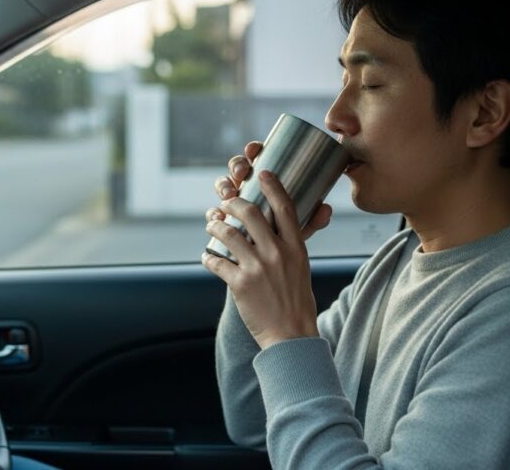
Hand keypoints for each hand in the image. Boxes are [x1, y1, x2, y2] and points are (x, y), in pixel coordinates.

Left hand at [202, 170, 320, 348]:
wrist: (291, 336)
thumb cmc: (297, 302)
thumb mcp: (302, 268)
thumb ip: (293, 246)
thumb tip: (288, 227)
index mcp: (296, 248)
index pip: (285, 208)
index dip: (272, 187)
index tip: (263, 172)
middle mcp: (277, 254)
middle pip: (251, 212)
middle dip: (233, 202)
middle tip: (225, 202)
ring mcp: (257, 268)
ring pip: (227, 233)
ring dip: (214, 226)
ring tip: (211, 226)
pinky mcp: (239, 283)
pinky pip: (215, 261)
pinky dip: (208, 257)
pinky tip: (207, 258)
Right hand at [206, 141, 331, 239]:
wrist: (269, 271)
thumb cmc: (285, 245)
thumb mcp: (299, 232)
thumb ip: (312, 221)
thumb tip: (326, 208)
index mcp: (265, 182)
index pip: (257, 158)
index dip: (253, 150)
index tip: (254, 150)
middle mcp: (247, 188)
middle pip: (237, 168)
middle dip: (237, 165)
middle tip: (242, 173)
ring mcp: (232, 204)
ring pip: (223, 186)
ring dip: (223, 186)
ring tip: (230, 195)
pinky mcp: (221, 221)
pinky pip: (214, 212)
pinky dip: (214, 212)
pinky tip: (217, 216)